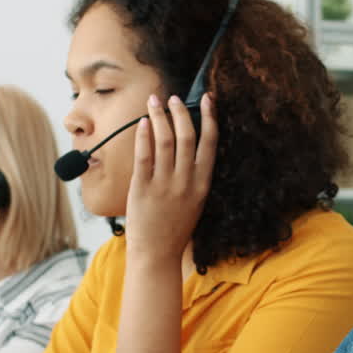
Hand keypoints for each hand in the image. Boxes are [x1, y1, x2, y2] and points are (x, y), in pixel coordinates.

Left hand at [123, 92, 216, 263]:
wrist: (156, 254)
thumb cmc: (174, 229)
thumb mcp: (194, 202)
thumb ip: (194, 176)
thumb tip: (188, 144)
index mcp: (202, 184)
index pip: (210, 143)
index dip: (209, 117)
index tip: (207, 99)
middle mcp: (186, 182)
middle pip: (187, 136)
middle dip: (180, 111)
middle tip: (173, 98)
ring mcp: (164, 185)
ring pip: (165, 140)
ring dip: (159, 116)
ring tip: (154, 102)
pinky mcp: (142, 188)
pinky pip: (144, 155)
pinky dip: (143, 135)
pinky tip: (141, 123)